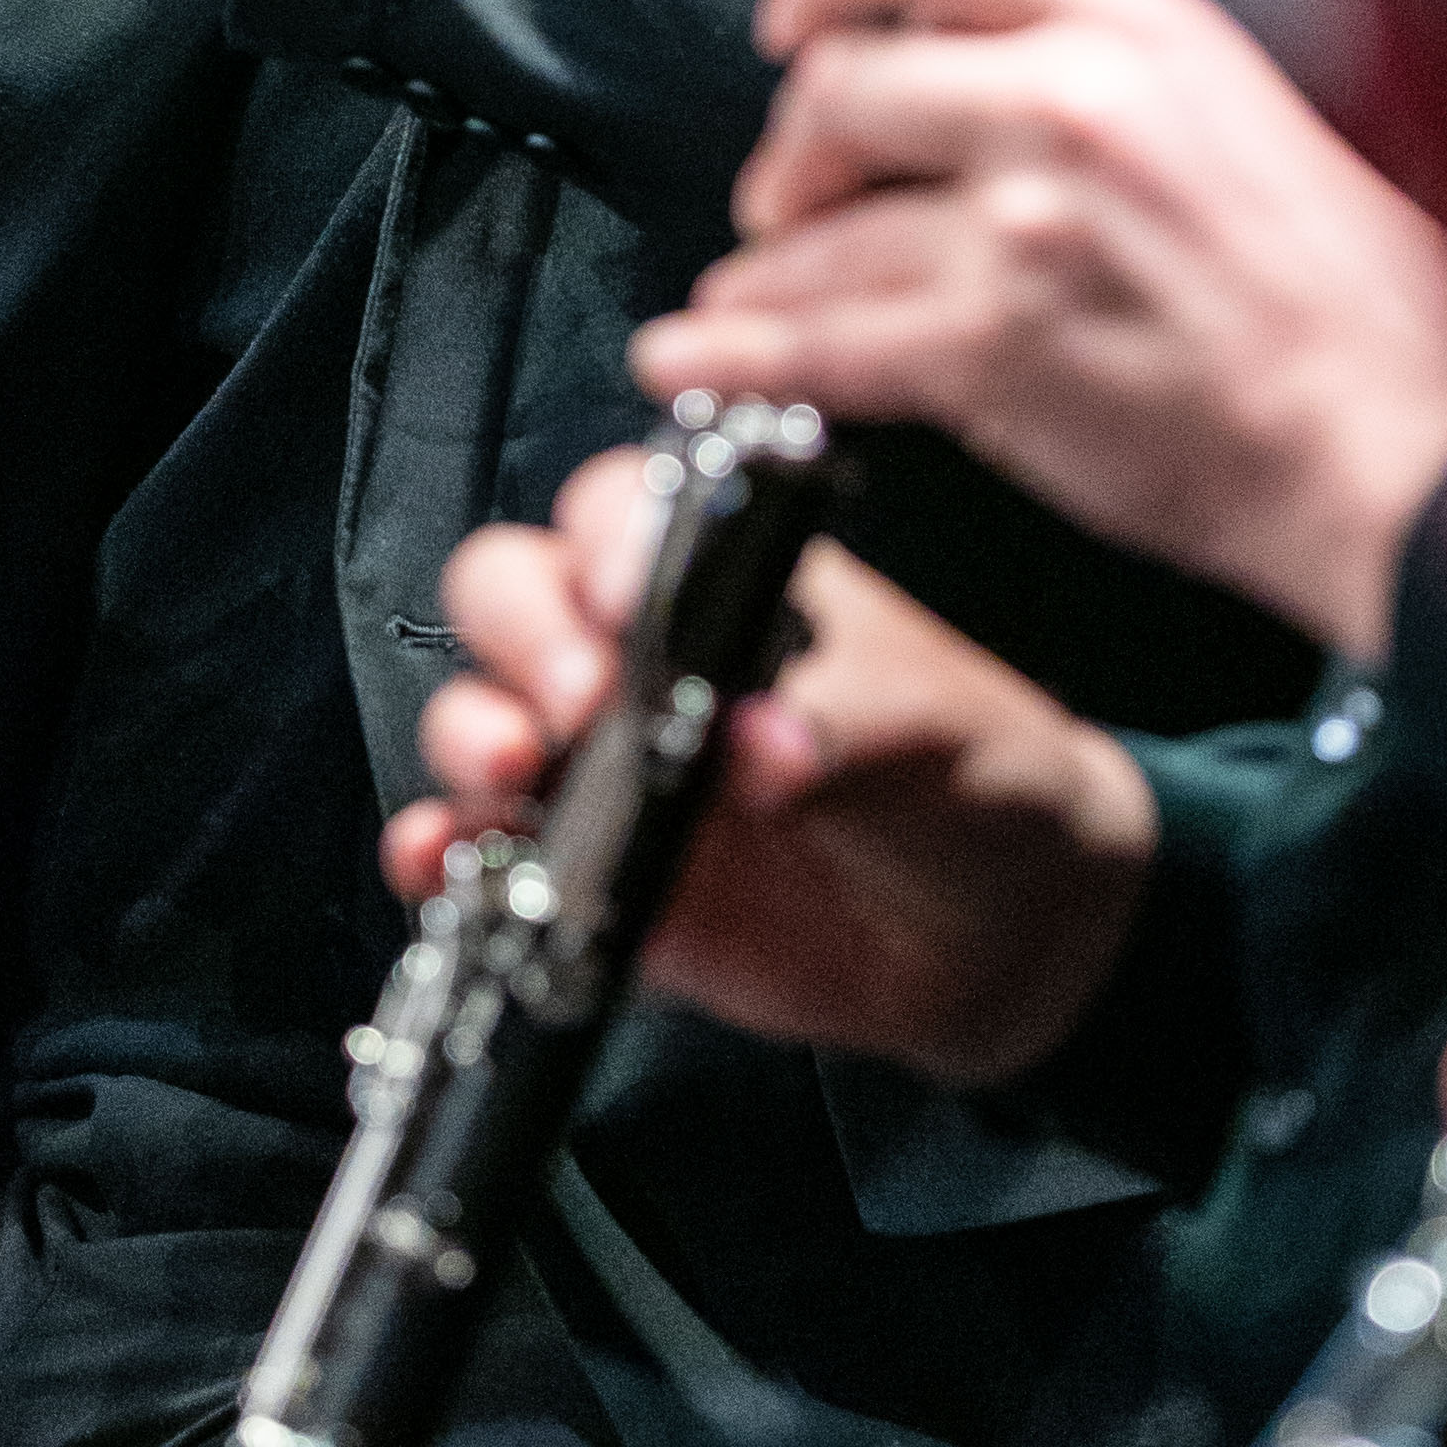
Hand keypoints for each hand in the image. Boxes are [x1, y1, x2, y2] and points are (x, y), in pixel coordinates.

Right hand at [385, 447, 1162, 1083]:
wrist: (1003, 933)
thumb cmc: (975, 780)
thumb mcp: (933, 729)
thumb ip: (843, 728)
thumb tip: (760, 745)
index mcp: (723, 578)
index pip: (617, 513)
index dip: (602, 539)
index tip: (627, 593)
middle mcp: (641, 656)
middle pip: (511, 592)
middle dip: (521, 634)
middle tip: (582, 698)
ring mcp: (602, 767)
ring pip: (477, 713)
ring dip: (467, 731)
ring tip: (511, 772)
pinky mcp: (588, 876)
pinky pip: (483, 855)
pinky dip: (442, 853)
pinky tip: (444, 860)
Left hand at [635, 0, 1446, 652]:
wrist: (1400, 440)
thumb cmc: (1353, 301)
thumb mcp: (1241, 112)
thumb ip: (1110, 70)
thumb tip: (983, 65)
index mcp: (1138, 24)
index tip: (791, 18)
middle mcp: (1068, 102)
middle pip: (843, 86)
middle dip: (796, 149)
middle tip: (792, 194)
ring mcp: (1022, 226)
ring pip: (823, 233)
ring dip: (764, 272)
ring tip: (745, 297)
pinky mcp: (993, 349)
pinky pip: (823, 345)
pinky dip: (738, 355)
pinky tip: (699, 358)